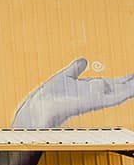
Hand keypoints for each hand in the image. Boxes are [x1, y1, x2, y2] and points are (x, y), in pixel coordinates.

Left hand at [14, 58, 133, 128]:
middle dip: (132, 83)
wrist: (41, 105)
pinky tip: (132, 89)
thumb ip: (76, 68)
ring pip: (123, 93)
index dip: (128, 78)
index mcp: (94, 88)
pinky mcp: (95, 103)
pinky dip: (126, 93)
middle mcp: (98, 94)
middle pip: (123, 87)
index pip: (116, 83)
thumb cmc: (51, 95)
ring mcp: (98, 99)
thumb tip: (83, 59)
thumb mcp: (67, 75)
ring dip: (132, 88)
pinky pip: (115, 98)